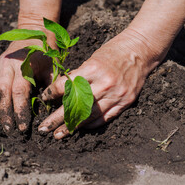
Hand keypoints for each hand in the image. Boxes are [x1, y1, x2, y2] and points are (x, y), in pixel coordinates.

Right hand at [0, 25, 55, 132]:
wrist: (34, 32)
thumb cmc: (47, 53)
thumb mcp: (53, 68)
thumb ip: (51, 88)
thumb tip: (50, 110)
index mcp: (23, 65)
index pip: (19, 92)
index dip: (20, 111)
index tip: (23, 127)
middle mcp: (8, 65)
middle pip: (2, 93)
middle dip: (5, 113)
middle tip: (9, 130)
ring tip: (1, 123)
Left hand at [38, 29, 162, 138]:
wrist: (140, 49)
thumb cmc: (112, 51)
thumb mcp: (92, 58)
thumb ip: (79, 75)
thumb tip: (61, 91)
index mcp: (93, 68)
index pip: (67, 85)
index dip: (52, 93)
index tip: (44, 98)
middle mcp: (105, 83)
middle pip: (76, 105)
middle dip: (58, 118)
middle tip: (44, 128)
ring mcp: (117, 94)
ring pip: (90, 116)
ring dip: (73, 126)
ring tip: (59, 134)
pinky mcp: (126, 101)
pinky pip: (106, 117)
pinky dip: (92, 124)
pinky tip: (81, 128)